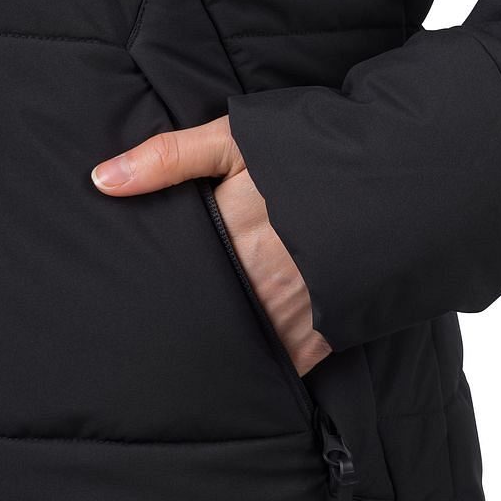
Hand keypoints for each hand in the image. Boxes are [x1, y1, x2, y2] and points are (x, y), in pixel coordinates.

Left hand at [91, 116, 331, 375]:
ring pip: (246, 343)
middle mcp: (260, 280)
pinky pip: (291, 360)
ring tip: (204, 354)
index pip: (180, 279)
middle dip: (192, 323)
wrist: (400, 168)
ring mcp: (298, 308)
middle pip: (211, 315)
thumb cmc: (309, 150)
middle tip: (167, 333)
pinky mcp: (332, 326)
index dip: (163, 291)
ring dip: (230, 344)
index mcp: (230, 236)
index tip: (147, 302)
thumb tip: (100, 181)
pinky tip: (256, 362)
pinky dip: (274, 361)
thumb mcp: (236, 138)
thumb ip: (168, 157)